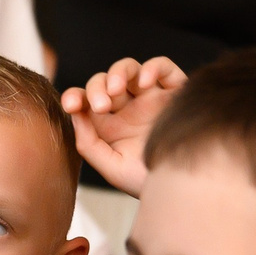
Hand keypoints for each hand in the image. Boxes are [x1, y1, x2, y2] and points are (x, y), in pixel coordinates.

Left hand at [60, 56, 186, 194]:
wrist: (184, 187)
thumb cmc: (147, 182)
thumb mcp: (112, 167)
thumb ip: (89, 144)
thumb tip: (75, 114)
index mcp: (109, 125)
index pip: (85, 101)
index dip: (75, 96)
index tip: (71, 105)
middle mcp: (128, 108)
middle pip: (104, 81)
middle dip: (96, 88)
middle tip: (100, 106)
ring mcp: (151, 97)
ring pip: (129, 69)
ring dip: (118, 73)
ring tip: (115, 90)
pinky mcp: (176, 91)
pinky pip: (164, 67)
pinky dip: (153, 67)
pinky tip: (145, 83)